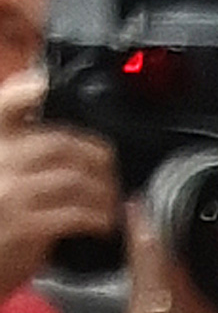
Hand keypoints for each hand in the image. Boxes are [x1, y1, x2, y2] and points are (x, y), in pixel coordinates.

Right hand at [0, 73, 121, 294]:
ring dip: (104, 191)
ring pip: (74, 178)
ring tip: (112, 203)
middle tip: (111, 172)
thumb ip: (24, 161)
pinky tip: (104, 225)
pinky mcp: (25, 226)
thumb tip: (73, 151)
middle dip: (96, 156)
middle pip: (59, 143)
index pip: (6, 105)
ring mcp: (9, 193)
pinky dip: (100, 218)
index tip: (45, 86)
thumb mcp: (2, 183)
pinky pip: (76, 213)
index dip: (27, 90)